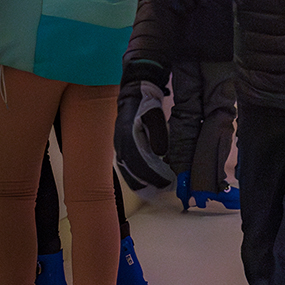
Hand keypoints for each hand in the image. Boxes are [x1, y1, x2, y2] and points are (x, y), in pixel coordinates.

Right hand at [114, 65, 173, 190]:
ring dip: (142, 182)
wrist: (133, 95)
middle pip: (132, 171)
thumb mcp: (155, 116)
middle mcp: (120, 145)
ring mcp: (118, 148)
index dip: (153, 175)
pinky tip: (147, 181)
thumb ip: (158, 134)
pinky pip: (127, 167)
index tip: (166, 183)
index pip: (140, 163)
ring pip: (128, 171)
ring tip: (157, 189)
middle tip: (164, 189)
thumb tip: (161, 153)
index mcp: (128, 138)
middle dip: (148, 183)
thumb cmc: (146, 105)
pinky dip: (137, 176)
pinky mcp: (120, 148)